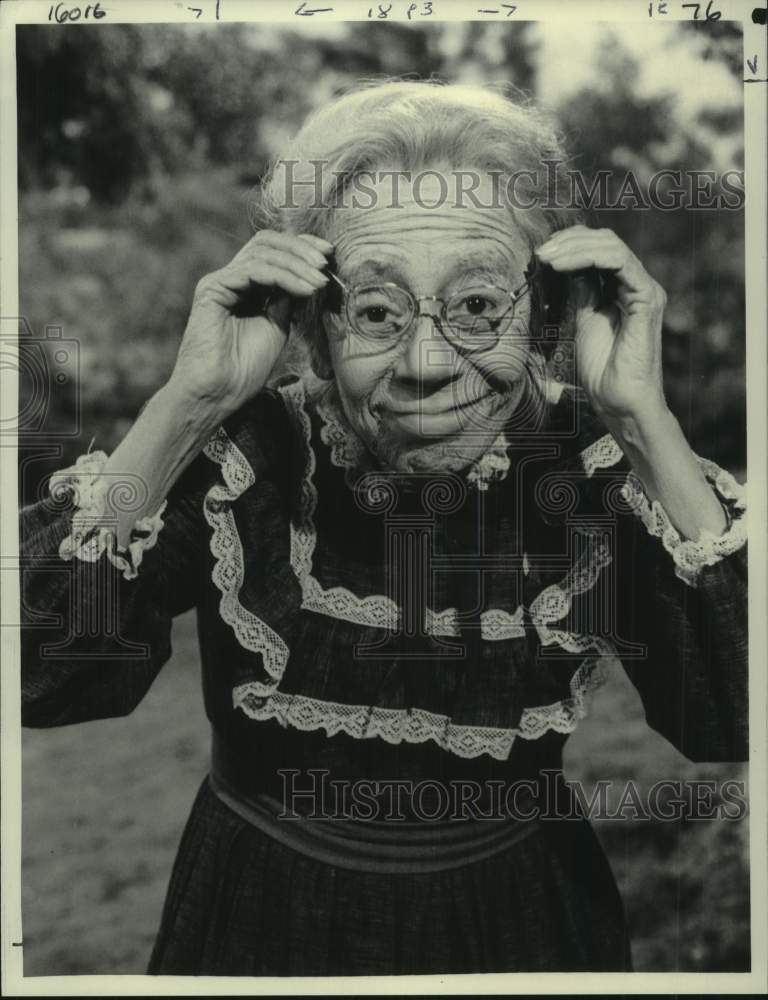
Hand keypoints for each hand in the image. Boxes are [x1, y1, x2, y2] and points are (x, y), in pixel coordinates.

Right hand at [167, 230, 332, 415]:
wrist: (218, 394)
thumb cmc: (245, 369)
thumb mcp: (278, 327)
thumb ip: (288, 300)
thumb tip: (312, 276)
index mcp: (246, 287)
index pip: (274, 251)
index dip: (302, 247)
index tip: (330, 255)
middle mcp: (232, 279)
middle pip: (267, 242)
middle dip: (301, 247)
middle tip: (326, 262)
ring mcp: (221, 282)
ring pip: (262, 253)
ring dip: (297, 264)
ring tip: (319, 281)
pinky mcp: (212, 288)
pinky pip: (253, 270)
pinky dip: (283, 276)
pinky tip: (304, 289)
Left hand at [535, 225, 667, 422]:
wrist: (619, 401)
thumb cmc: (602, 369)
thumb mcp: (584, 320)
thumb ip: (582, 291)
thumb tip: (566, 264)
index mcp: (624, 287)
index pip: (599, 248)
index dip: (569, 244)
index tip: (540, 254)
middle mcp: (637, 283)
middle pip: (605, 241)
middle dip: (568, 241)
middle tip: (540, 253)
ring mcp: (645, 289)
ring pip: (611, 246)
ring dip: (573, 247)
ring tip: (547, 258)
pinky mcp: (647, 298)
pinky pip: (619, 262)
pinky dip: (588, 258)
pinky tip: (563, 266)